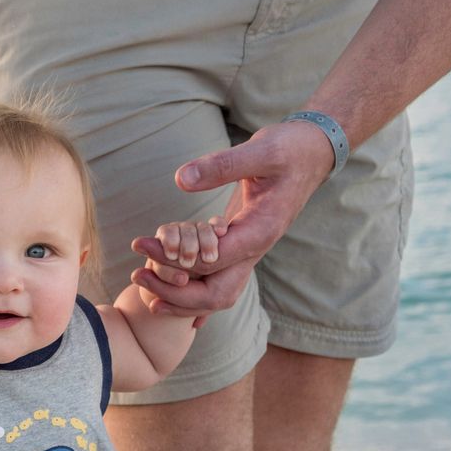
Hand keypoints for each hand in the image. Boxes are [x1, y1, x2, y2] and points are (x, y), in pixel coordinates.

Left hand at [128, 119, 337, 317]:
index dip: (173, 258)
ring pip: (216, 293)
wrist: (313, 153)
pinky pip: (218, 279)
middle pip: (214, 293)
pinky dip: (193, 293)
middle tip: (137, 275)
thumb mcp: (260, 150)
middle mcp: (255, 249)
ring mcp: (250, 251)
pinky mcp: (242, 245)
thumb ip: (223, 165)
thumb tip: (182, 179)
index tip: (140, 244)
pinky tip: (169, 301)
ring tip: (144, 288)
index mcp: (260, 232)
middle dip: (174, 292)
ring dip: (180, 297)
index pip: (211, 261)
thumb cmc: (289, 149)